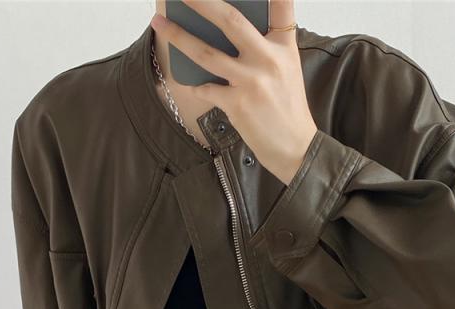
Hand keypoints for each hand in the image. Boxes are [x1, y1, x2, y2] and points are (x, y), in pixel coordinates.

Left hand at [150, 0, 317, 185]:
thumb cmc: (287, 109)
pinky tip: (192, 84)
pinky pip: (206, 89)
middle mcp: (267, 59)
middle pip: (230, 20)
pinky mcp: (237, 104)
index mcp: (283, 47)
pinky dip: (197, 86)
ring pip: (206, 53)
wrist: (295, 148)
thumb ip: (264, 47)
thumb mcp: (287, 70)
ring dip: (178, 36)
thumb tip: (227, 32)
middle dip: (201, 2)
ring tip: (160, 23)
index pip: (281, 7)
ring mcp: (250, 81)